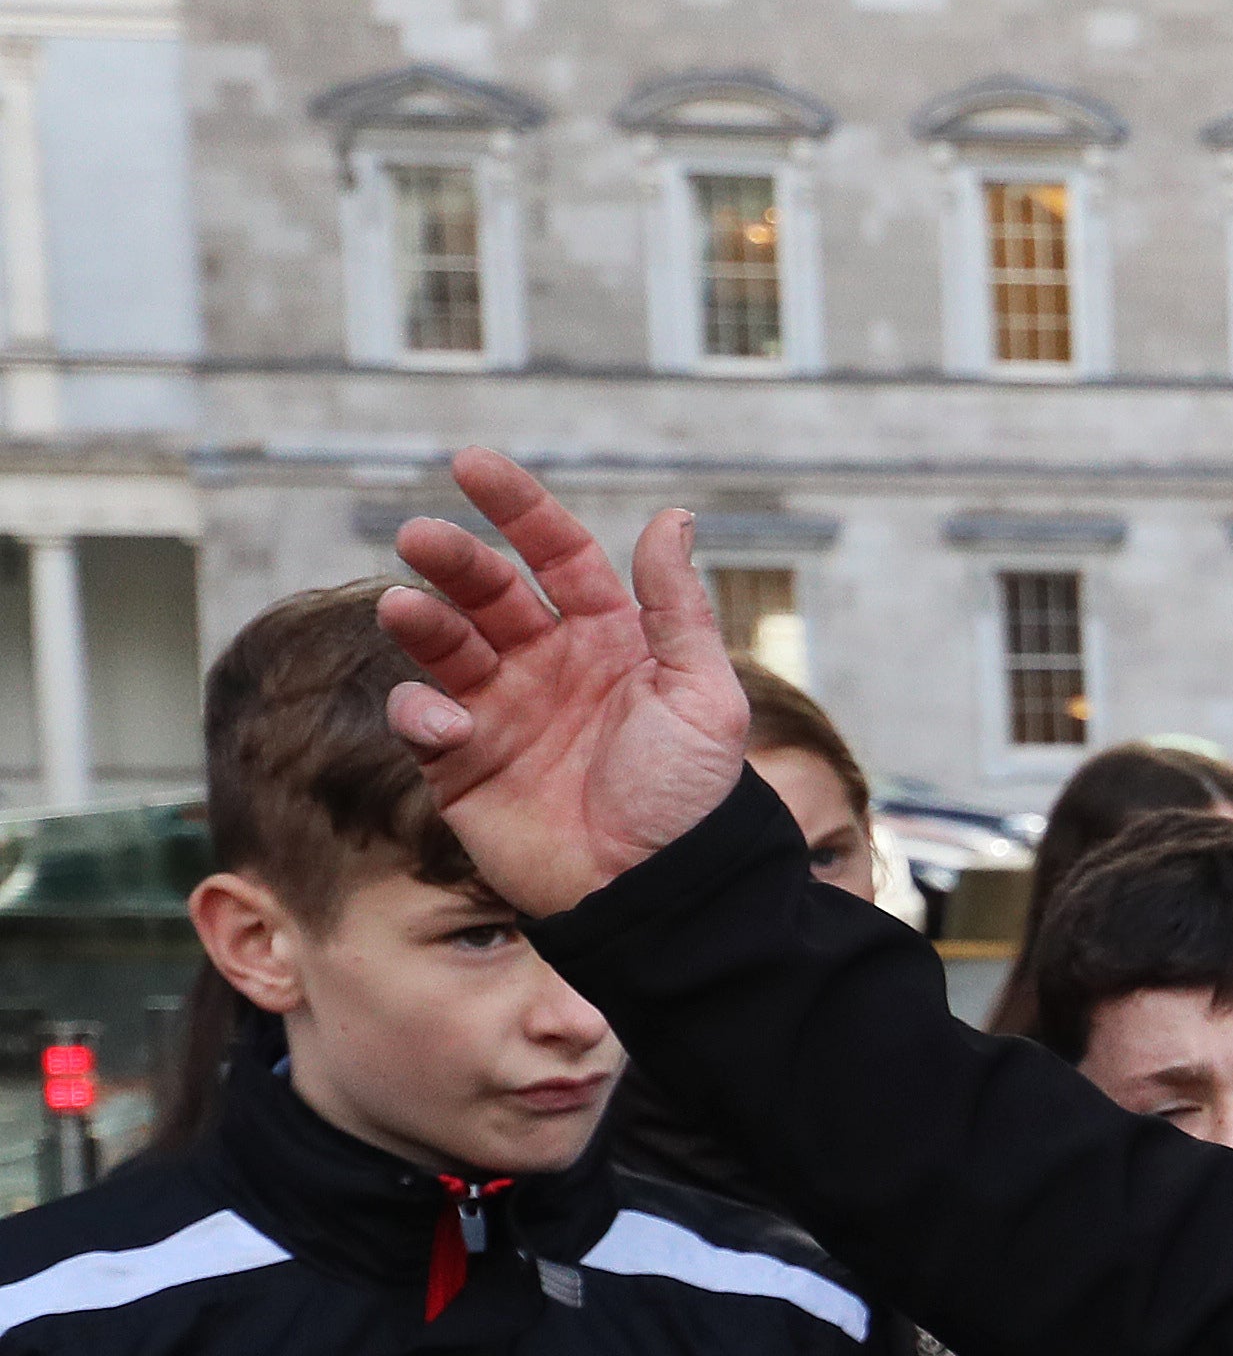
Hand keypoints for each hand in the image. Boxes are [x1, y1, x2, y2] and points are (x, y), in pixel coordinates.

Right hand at [378, 449, 752, 916]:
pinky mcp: (461, 763)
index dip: (517, 507)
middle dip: (452, 558)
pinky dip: (423, 710)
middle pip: (487, 589)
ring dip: (421, 619)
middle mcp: (548, 664)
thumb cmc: (690, 796)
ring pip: (444, 643)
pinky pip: (423, 718)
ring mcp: (501, 710)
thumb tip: (672, 518)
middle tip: (421, 538)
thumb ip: (679, 608)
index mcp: (609, 637)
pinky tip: (451, 723)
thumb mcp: (703, 695)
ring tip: (406, 606)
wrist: (659, 892)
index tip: (471, 464)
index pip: (556, 554)